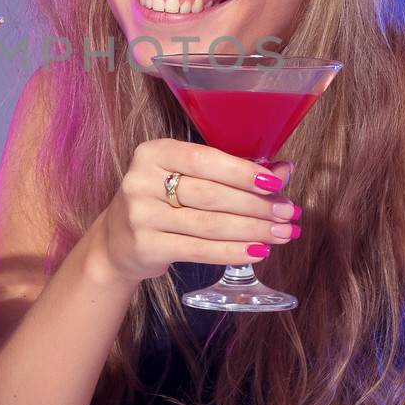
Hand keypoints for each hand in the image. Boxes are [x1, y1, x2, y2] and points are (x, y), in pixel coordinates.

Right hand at [88, 139, 297, 285]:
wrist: (116, 241)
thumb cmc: (162, 202)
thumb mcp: (188, 178)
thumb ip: (233, 171)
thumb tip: (284, 170)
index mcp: (153, 152)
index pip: (204, 159)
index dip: (242, 171)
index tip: (276, 183)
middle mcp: (141, 180)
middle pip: (210, 194)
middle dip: (256, 205)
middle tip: (288, 213)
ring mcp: (140, 215)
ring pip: (208, 224)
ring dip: (252, 230)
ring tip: (281, 233)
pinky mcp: (145, 246)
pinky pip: (198, 250)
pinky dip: (232, 252)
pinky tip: (257, 251)